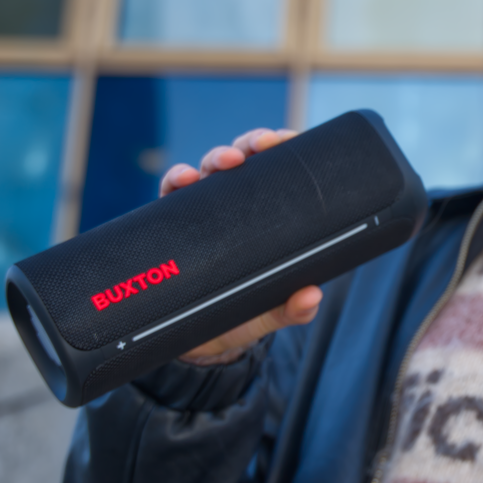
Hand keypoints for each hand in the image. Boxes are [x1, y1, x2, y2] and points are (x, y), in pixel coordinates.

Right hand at [159, 128, 322, 365]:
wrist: (195, 343)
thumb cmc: (238, 318)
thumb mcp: (267, 313)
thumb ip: (291, 309)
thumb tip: (312, 295)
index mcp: (259, 217)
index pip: (271, 173)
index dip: (278, 149)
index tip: (286, 139)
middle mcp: (230, 209)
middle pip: (240, 162)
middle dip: (248, 145)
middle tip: (258, 148)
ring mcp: (200, 215)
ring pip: (206, 171)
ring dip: (216, 157)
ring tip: (227, 161)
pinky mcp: (172, 226)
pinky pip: (170, 195)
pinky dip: (174, 180)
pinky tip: (181, 180)